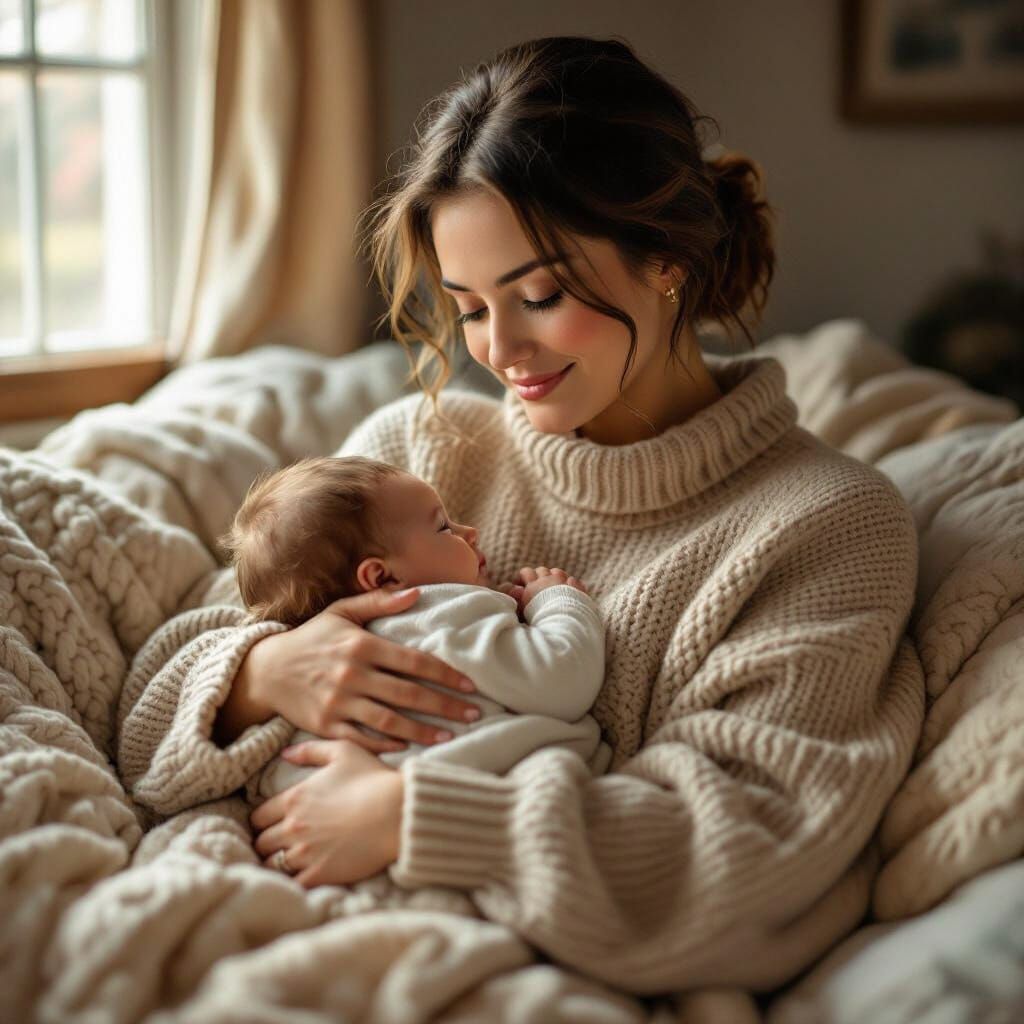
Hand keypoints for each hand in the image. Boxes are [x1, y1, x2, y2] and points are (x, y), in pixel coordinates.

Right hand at [222, 587, 479, 747]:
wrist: (266, 670)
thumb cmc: (311, 638)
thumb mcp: (341, 611)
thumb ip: (379, 602)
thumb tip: (416, 591)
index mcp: (361, 645)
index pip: (414, 661)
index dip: (446, 674)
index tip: (470, 684)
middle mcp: (352, 674)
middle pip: (409, 694)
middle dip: (446, 705)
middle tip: (474, 714)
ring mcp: (338, 703)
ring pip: (390, 721)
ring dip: (423, 731)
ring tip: (449, 736)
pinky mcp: (326, 726)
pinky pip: (363, 739)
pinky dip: (387, 744)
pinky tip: (409, 746)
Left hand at [251, 739, 402, 886]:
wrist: (397, 811)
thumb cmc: (372, 779)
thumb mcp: (343, 751)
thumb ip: (310, 750)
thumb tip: (285, 753)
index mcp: (294, 799)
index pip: (258, 817)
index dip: (264, 820)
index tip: (272, 823)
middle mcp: (293, 827)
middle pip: (262, 843)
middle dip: (268, 843)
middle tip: (279, 844)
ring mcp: (305, 853)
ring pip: (272, 865)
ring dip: (278, 863)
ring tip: (288, 863)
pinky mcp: (320, 874)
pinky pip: (292, 884)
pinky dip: (292, 882)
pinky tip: (301, 877)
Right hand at [514, 566, 588, 614]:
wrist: (562, 624)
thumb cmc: (540, 620)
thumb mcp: (524, 610)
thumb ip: (518, 598)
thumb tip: (516, 590)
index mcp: (533, 586)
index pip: (526, 572)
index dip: (523, 576)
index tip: (522, 583)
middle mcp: (548, 580)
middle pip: (541, 570)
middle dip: (539, 575)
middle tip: (538, 585)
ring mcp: (563, 582)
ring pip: (557, 572)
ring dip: (554, 576)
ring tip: (554, 586)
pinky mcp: (576, 588)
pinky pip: (572, 580)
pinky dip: (570, 583)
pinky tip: (570, 589)